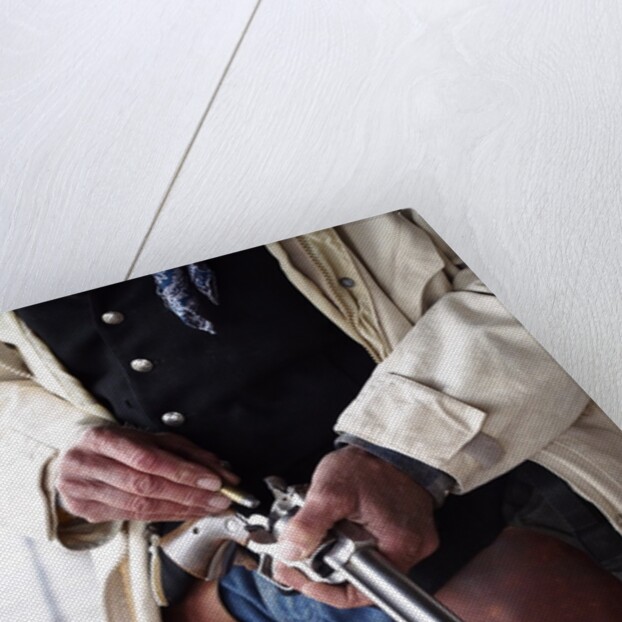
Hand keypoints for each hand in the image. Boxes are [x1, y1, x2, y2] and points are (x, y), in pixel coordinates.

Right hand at [56, 426, 238, 522]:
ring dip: (181, 509)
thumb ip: (184, 450)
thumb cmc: (114, 443)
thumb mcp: (147, 437)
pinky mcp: (85, 512)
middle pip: (145, 486)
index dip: (182, 472)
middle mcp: (87, 465)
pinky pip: (133, 518)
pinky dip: (165, 516)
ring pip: (139, 506)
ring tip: (208, 508)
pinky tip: (185, 513)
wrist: (73, 453)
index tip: (212, 480)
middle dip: (188, 495)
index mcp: (101, 439)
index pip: (147, 459)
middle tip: (218, 499)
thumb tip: (217, 468)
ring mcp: (82, 491)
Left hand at [274, 445, 438, 607]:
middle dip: (326, 568)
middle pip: (361, 579)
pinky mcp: (404, 530)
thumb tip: (290, 552)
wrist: (387, 442)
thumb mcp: (330, 490)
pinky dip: (351, 541)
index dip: (326, 588)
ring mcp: (410, 540)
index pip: (360, 591)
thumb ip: (308, 524)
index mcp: (400, 546)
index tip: (301, 576)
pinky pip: (374, 547)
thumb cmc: (368, 462)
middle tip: (300, 552)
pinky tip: (335, 526)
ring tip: (316, 534)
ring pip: (366, 563)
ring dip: (337, 554)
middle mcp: (412, 550)